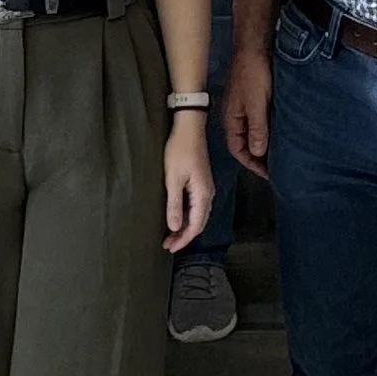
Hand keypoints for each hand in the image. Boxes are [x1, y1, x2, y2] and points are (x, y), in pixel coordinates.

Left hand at [162, 117, 212, 249]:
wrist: (189, 128)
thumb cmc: (180, 150)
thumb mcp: (173, 179)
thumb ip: (174, 204)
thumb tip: (174, 227)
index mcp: (203, 194)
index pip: (195, 225)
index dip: (183, 239)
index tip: (171, 247)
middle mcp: (208, 193)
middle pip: (199, 223)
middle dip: (184, 236)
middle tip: (168, 245)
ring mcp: (206, 188)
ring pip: (198, 215)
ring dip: (185, 227)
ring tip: (171, 235)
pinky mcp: (201, 182)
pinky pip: (196, 206)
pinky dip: (187, 216)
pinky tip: (177, 217)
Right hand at [224, 48, 272, 172]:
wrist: (254, 45)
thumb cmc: (253, 74)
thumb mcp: (256, 104)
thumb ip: (257, 129)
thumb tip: (258, 152)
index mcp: (232, 119)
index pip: (238, 150)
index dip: (251, 163)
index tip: (268, 173)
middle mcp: (236, 115)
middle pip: (245, 142)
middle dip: (258, 156)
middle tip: (277, 167)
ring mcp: (245, 105)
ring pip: (254, 131)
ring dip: (265, 142)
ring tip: (281, 152)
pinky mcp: (255, 97)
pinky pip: (261, 119)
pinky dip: (269, 128)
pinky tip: (281, 130)